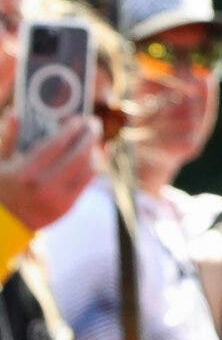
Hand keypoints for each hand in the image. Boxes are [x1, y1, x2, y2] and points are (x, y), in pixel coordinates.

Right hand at [0, 110, 101, 235]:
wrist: (1, 225)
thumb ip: (8, 138)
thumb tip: (16, 114)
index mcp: (25, 173)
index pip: (57, 145)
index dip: (71, 129)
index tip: (77, 118)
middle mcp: (44, 187)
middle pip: (79, 155)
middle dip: (89, 135)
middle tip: (92, 123)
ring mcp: (58, 200)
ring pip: (89, 169)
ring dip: (94, 150)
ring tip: (91, 138)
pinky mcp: (67, 208)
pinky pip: (87, 182)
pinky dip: (93, 166)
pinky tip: (92, 155)